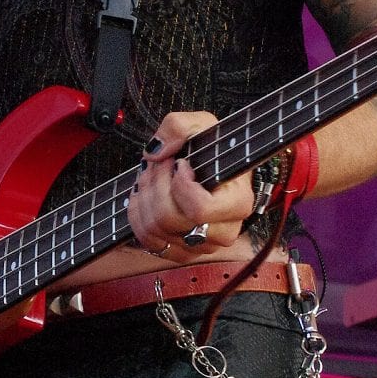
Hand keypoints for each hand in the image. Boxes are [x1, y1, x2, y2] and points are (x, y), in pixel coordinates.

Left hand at [127, 111, 254, 258]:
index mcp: (238, 203)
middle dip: (155, 185)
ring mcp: (203, 246)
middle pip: (170, 219)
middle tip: (159, 164)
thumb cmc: (210, 149)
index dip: (180, 186)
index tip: (181, 164)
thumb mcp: (200, 125)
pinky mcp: (183, 252)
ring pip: (156, 230)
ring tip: (151, 176)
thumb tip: (156, 153)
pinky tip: (145, 196)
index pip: (199, 209)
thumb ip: (177, 127)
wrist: (209, 167)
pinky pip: (149, 242)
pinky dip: (139, 216)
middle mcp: (224, 231)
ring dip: (145, 196)